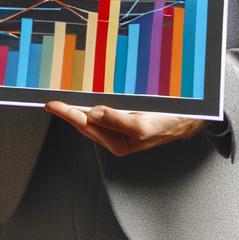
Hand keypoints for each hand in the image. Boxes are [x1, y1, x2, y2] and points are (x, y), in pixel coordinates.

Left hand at [45, 101, 205, 156]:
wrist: (188, 118)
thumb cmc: (169, 124)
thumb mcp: (143, 124)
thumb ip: (117, 120)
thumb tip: (94, 113)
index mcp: (117, 142)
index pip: (85, 125)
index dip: (66, 113)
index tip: (51, 104)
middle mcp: (116, 135)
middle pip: (84, 122)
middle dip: (67, 111)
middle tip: (50, 101)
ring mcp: (120, 126)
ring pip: (92, 115)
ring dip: (78, 106)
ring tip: (63, 99)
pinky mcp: (125, 116)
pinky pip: (103, 108)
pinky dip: (92, 101)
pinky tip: (86, 97)